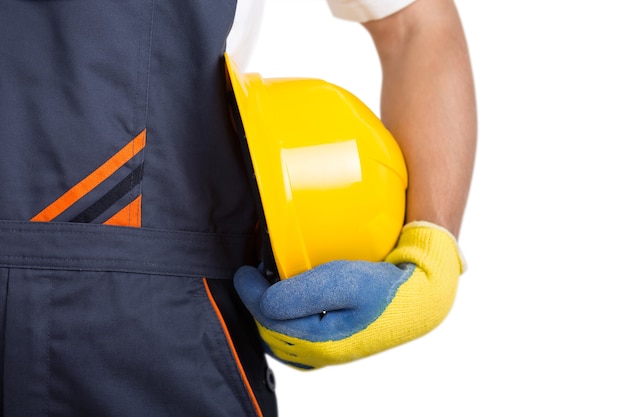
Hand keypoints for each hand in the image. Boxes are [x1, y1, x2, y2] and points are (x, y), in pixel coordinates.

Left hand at [234, 221, 464, 369]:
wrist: (420, 297)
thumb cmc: (383, 288)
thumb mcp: (341, 281)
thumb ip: (299, 294)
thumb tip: (262, 300)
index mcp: (318, 343)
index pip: (268, 319)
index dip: (250, 293)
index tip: (243, 271)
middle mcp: (320, 353)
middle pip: (271, 331)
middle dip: (257, 304)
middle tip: (254, 276)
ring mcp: (327, 351)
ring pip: (281, 337)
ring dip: (269, 314)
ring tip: (269, 288)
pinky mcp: (334, 343)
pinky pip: (297, 338)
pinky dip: (285, 322)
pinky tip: (289, 306)